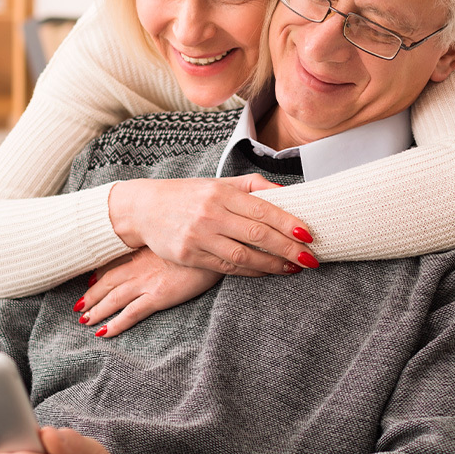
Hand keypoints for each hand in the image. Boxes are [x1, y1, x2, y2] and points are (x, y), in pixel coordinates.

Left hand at [76, 248, 222, 337]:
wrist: (214, 243)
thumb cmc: (199, 238)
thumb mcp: (177, 235)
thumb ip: (164, 240)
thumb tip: (160, 244)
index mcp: (143, 251)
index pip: (114, 263)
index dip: (99, 273)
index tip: (89, 280)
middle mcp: (140, 267)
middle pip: (107, 282)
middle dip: (92, 295)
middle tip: (78, 306)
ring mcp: (147, 282)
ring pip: (113, 299)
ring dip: (97, 311)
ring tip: (85, 321)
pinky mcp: (158, 297)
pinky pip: (131, 314)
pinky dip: (115, 324)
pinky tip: (104, 333)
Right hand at [107, 174, 318, 275]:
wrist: (143, 208)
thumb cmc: (188, 194)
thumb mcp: (219, 182)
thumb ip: (254, 186)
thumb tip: (287, 193)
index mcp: (222, 192)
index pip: (263, 209)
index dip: (289, 223)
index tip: (310, 235)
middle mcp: (211, 213)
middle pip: (257, 234)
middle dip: (288, 248)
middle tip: (310, 259)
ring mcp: (199, 236)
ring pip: (243, 255)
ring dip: (272, 265)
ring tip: (293, 268)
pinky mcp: (189, 255)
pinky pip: (227, 267)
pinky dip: (251, 271)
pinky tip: (267, 271)